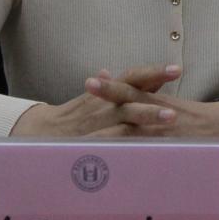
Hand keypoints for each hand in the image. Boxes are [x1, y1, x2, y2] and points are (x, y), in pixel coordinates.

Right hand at [10, 65, 183, 135]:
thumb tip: (127, 75)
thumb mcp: (93, 98)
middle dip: (154, 101)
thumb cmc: (74, 115)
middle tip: (177, 107)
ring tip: (170, 120)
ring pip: (123, 123)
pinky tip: (143, 150)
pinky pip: (108, 145)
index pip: (132, 79)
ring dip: (145, 120)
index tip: (177, 69)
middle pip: (131, 98)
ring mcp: (96, 125)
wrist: (41, 131)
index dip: (154, 73)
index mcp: (107, 93)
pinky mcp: (88, 144)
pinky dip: (124, 146)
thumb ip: (115, 88)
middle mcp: (103, 106)